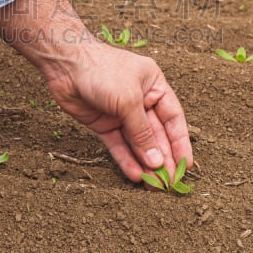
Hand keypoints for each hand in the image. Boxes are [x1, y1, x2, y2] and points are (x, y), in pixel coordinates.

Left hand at [0, 0, 192, 181]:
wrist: (66, 65)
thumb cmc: (104, 71)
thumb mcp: (129, 100)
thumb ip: (143, 132)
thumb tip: (157, 160)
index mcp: (155, 86)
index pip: (173, 118)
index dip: (180, 142)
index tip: (186, 165)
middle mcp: (141, 101)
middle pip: (156, 134)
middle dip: (163, 158)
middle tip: (169, 183)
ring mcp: (121, 113)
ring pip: (137, 143)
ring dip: (145, 163)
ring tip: (153, 186)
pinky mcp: (104, 124)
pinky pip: (118, 145)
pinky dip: (126, 160)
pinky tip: (134, 175)